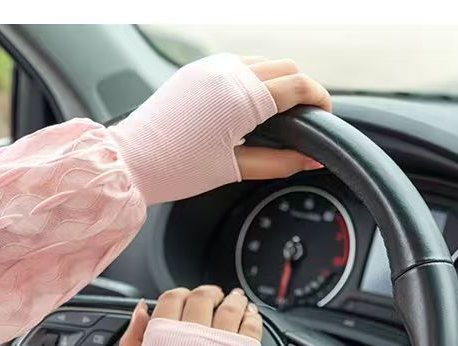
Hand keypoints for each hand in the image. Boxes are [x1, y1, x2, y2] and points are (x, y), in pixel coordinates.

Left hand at [110, 53, 330, 205]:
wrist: (132, 161)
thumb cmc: (177, 170)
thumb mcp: (235, 170)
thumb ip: (280, 163)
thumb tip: (311, 160)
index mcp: (244, 97)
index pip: (300, 86)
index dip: (321, 102)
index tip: (325, 118)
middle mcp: (231, 72)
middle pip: (287, 68)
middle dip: (302, 90)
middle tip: (304, 119)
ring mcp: (212, 66)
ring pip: (263, 62)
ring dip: (277, 82)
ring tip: (277, 114)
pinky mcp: (197, 69)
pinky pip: (237, 64)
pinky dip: (252, 79)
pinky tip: (248, 106)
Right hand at [120, 286, 261, 345]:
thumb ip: (132, 341)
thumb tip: (140, 311)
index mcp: (162, 337)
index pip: (172, 298)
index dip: (178, 295)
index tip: (183, 300)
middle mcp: (191, 335)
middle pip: (202, 297)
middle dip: (207, 293)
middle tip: (211, 297)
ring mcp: (220, 345)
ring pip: (230, 306)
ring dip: (232, 298)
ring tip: (234, 299)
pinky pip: (252, 325)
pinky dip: (252, 316)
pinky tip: (250, 315)